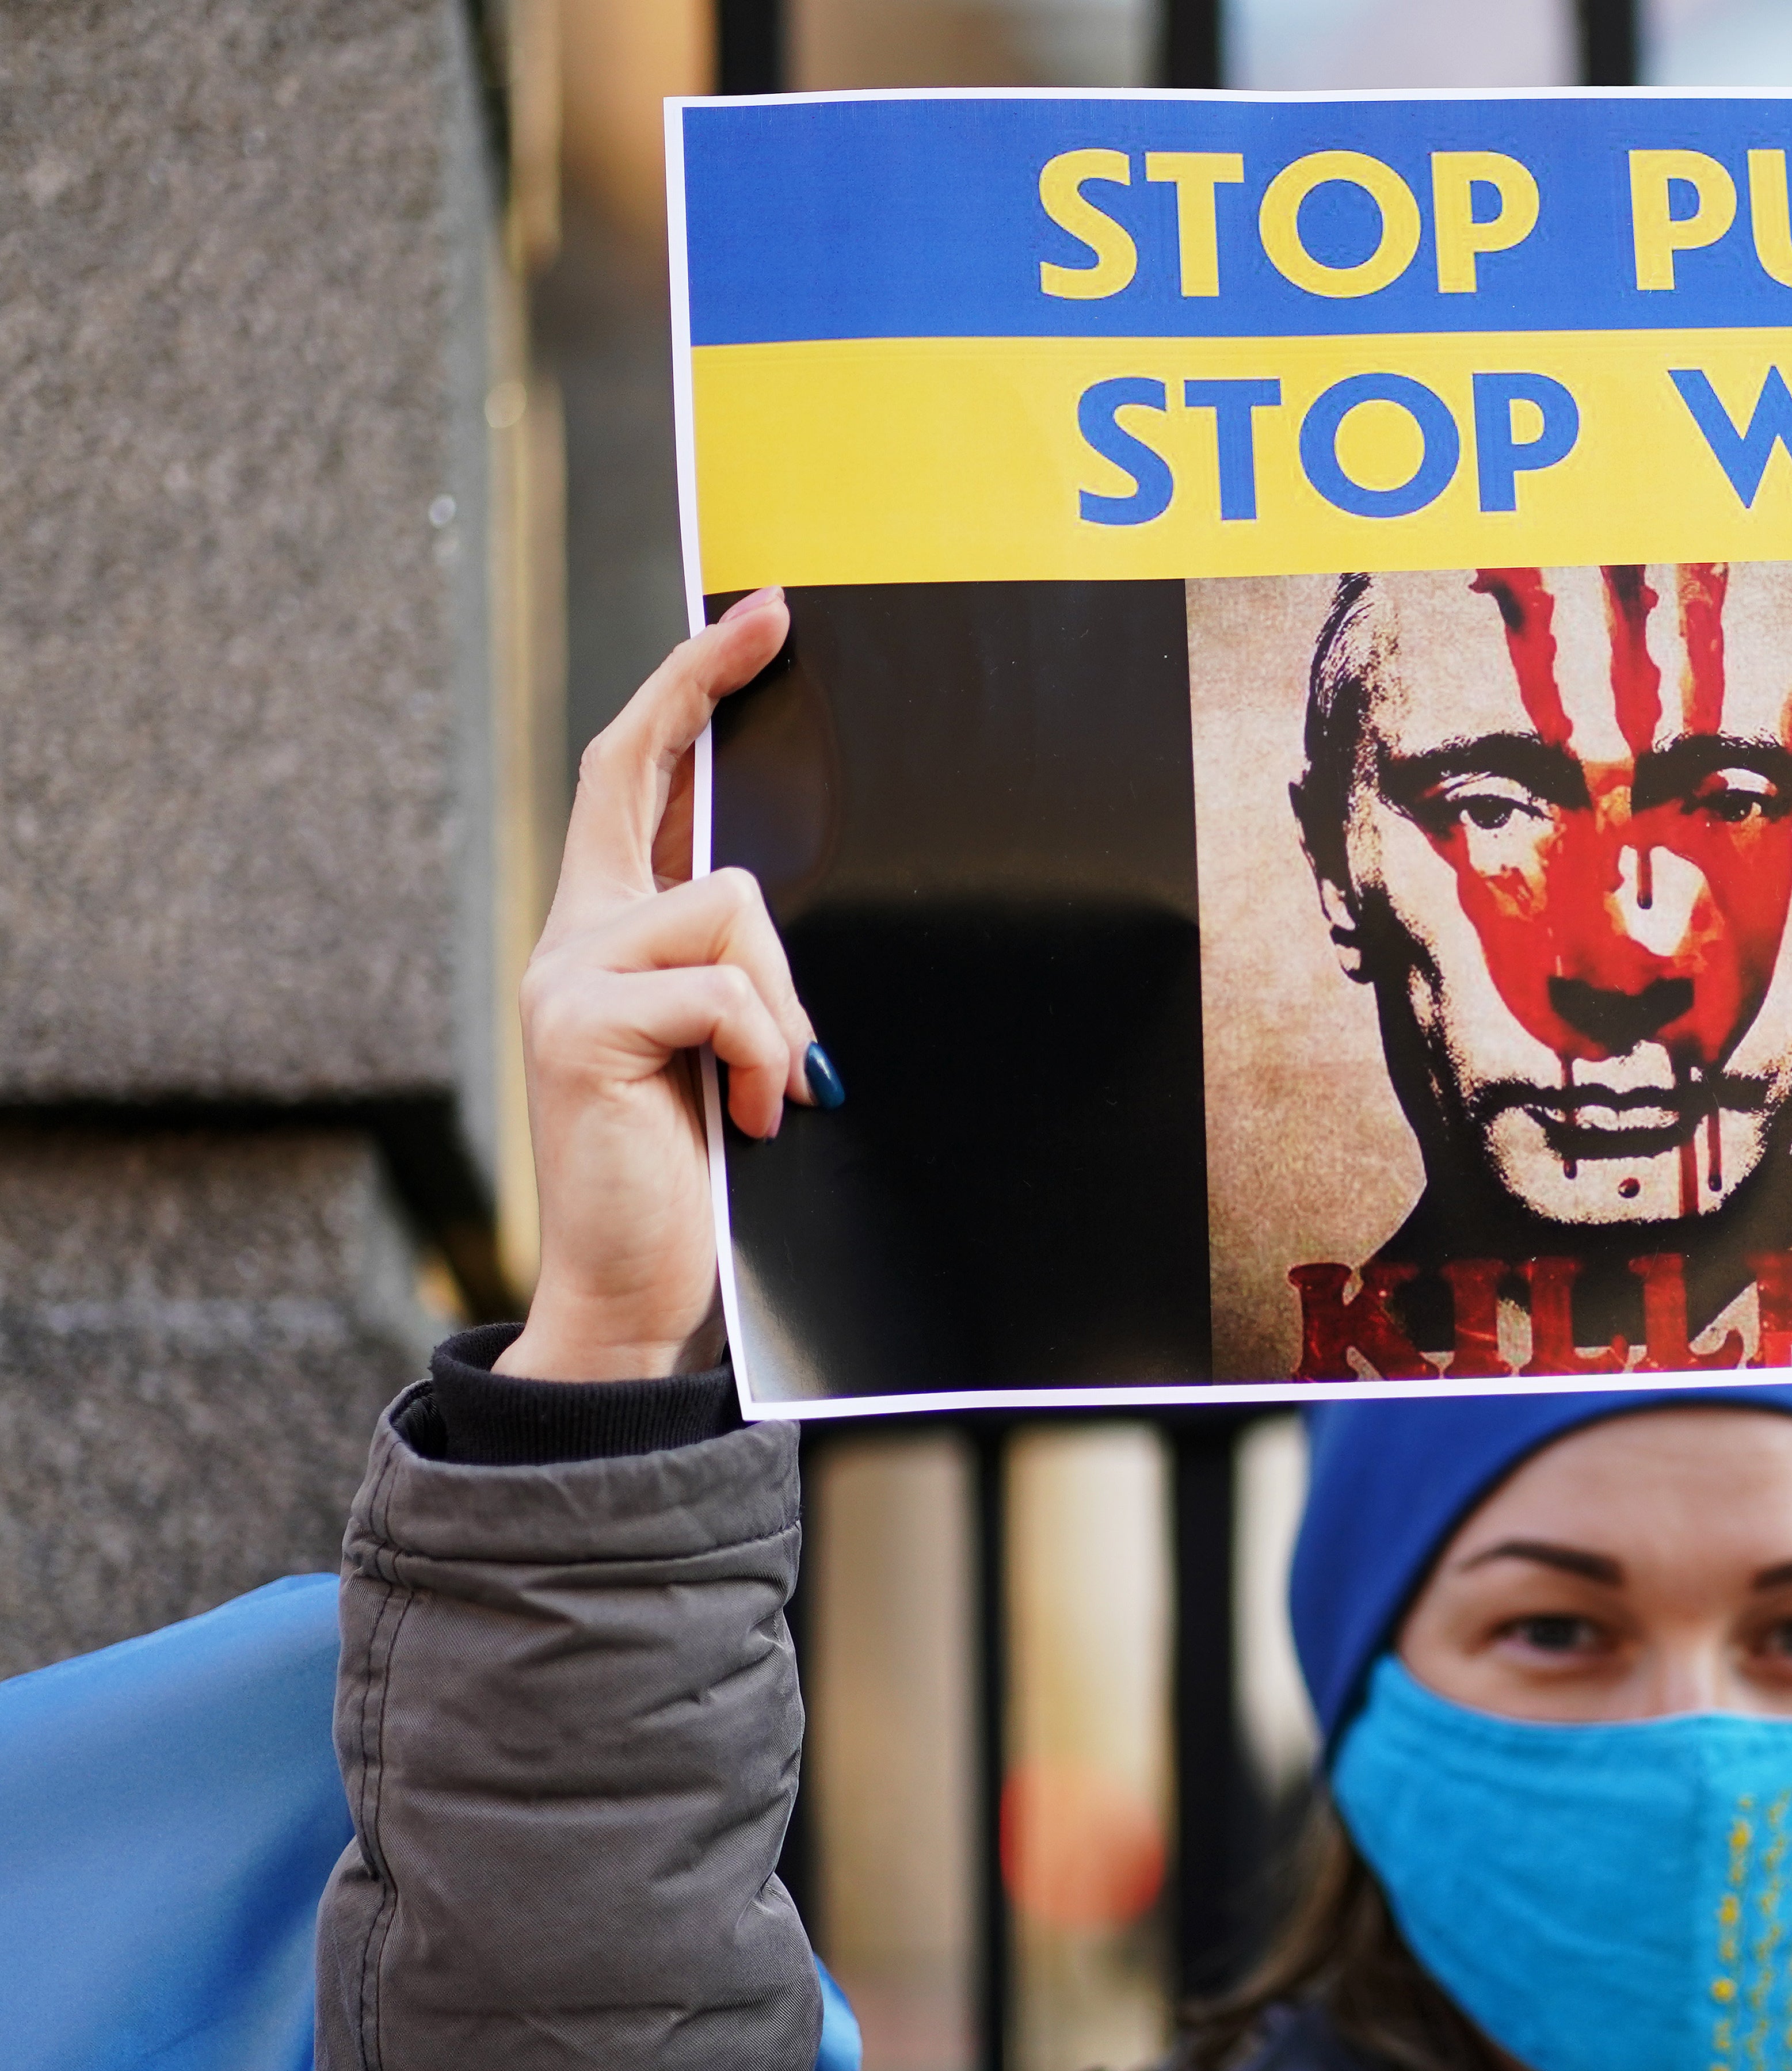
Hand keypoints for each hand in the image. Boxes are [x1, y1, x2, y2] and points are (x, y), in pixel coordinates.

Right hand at [499, 589, 821, 1381]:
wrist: (630, 1287)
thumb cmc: (691, 1173)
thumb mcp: (719, 1051)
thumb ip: (732, 973)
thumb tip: (779, 905)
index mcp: (603, 936)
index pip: (625, 776)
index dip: (681, 690)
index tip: (751, 621)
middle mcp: (570, 937)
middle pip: (635, 774)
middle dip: (704, 686)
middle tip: (775, 622)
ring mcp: (567, 976)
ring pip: (731, 907)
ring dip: (782, 1007)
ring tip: (768, 1094)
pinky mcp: (583, 1025)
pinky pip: (727, 994)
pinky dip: (768, 1056)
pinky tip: (753, 1119)